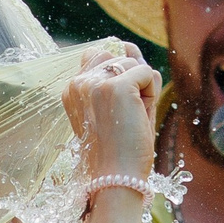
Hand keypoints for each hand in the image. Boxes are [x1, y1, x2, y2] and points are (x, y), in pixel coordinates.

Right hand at [64, 45, 158, 180]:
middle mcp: (79, 82)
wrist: (115, 177)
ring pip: (135, 65)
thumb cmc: (117, 149)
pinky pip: (147, 73)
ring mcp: (95, 83)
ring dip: (143, 91)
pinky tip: (137, 117)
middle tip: (124, 116)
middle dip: (132, 82)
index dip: (119, 76)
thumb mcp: (113, 107)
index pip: (102, 56)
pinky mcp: (115, 86)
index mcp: (72, 89)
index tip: (115, 108)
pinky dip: (150, 96)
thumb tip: (128, 45)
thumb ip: (119, 73)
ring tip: (130, 119)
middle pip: (121, 58)